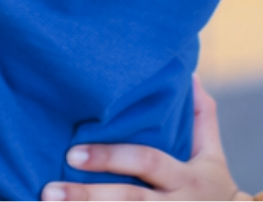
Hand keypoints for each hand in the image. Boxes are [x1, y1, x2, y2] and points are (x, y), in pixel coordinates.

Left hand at [42, 77, 245, 201]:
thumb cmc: (213, 189)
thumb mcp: (212, 156)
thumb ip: (201, 118)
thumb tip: (188, 73)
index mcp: (186, 178)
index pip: (146, 162)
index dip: (110, 157)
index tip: (72, 153)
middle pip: (128, 201)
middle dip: (87, 196)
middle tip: (48, 191)